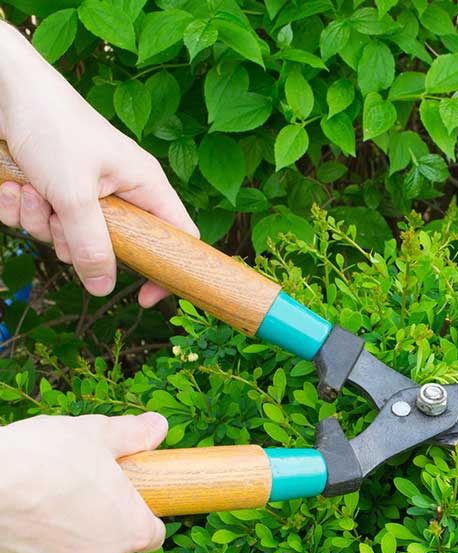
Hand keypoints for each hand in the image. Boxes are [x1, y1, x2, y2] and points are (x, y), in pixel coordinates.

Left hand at [0, 22, 197, 306]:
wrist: (1, 85)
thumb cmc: (51, 126)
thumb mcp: (75, 194)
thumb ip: (92, 245)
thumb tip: (104, 290)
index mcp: (144, 185)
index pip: (176, 238)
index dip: (167, 270)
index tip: (144, 298)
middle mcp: (118, 190)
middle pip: (111, 246)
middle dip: (75, 242)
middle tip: (59, 220)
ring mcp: (83, 191)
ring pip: (68, 237)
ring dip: (39, 223)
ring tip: (30, 191)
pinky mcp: (50, 188)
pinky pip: (39, 222)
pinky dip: (20, 209)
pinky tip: (11, 186)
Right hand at [0, 413, 168, 552]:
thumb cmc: (40, 460)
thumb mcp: (95, 434)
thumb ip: (133, 434)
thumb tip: (157, 427)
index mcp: (131, 532)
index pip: (153, 535)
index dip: (140, 513)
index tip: (124, 497)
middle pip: (111, 548)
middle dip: (99, 523)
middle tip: (76, 489)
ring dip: (64, 537)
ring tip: (41, 500)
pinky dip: (32, 546)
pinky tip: (18, 517)